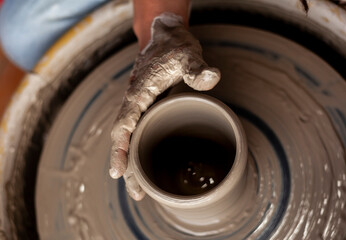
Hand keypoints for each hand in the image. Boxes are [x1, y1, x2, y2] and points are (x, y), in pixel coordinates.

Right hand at [110, 13, 220, 199]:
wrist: (164, 37)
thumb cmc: (174, 46)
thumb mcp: (188, 55)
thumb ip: (197, 68)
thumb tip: (212, 77)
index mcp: (138, 93)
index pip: (124, 125)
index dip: (121, 149)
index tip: (118, 171)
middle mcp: (134, 102)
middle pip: (124, 140)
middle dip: (126, 167)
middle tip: (137, 193)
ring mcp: (139, 107)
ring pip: (130, 140)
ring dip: (132, 164)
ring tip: (140, 190)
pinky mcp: (146, 108)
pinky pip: (138, 134)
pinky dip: (138, 152)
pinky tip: (146, 166)